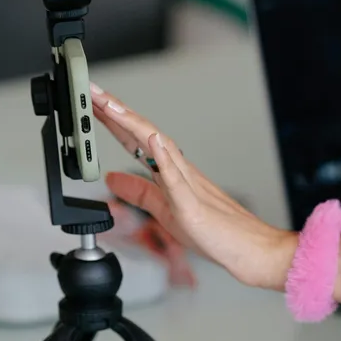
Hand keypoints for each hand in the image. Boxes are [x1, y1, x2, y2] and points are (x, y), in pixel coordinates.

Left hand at [89, 85, 300, 291]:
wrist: (249, 250)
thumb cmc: (216, 232)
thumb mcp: (163, 212)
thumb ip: (139, 193)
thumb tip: (112, 178)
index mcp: (170, 173)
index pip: (136, 140)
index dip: (112, 121)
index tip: (91, 102)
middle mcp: (179, 171)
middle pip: (143, 134)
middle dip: (116, 112)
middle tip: (92, 90)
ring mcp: (188, 185)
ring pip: (159, 147)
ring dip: (134, 125)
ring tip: (112, 106)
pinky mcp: (194, 206)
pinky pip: (178, 180)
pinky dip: (164, 158)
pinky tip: (152, 141)